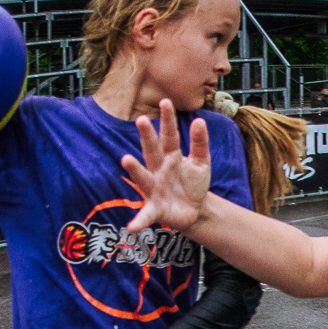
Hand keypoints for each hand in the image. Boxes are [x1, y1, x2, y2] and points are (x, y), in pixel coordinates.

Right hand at [120, 100, 211, 235]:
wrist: (195, 211)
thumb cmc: (193, 184)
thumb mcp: (201, 163)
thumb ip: (200, 143)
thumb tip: (200, 120)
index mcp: (170, 156)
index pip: (169, 135)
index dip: (167, 120)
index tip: (165, 101)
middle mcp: (158, 170)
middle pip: (152, 151)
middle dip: (147, 136)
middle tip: (142, 120)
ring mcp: (154, 189)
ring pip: (143, 177)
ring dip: (135, 169)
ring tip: (126, 159)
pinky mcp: (155, 209)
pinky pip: (145, 215)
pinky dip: (138, 221)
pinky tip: (131, 227)